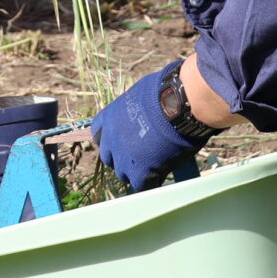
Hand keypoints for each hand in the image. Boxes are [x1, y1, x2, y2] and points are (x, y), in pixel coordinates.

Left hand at [90, 62, 209, 191]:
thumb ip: (132, 112)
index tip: (124, 140)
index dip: (113, 140)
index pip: (98, 135)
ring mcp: (123, 159)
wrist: (177, 104)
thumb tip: (140, 115)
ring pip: (124, 174)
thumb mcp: (138, 96)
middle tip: (142, 154)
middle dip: (123, 158)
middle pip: (109, 158)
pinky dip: (152, 181)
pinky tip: (163, 171)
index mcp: (108, 118)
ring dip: (137, 171)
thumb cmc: (165, 92)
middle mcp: (110, 140)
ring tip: (156, 163)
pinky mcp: (139, 173)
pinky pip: (142, 185)